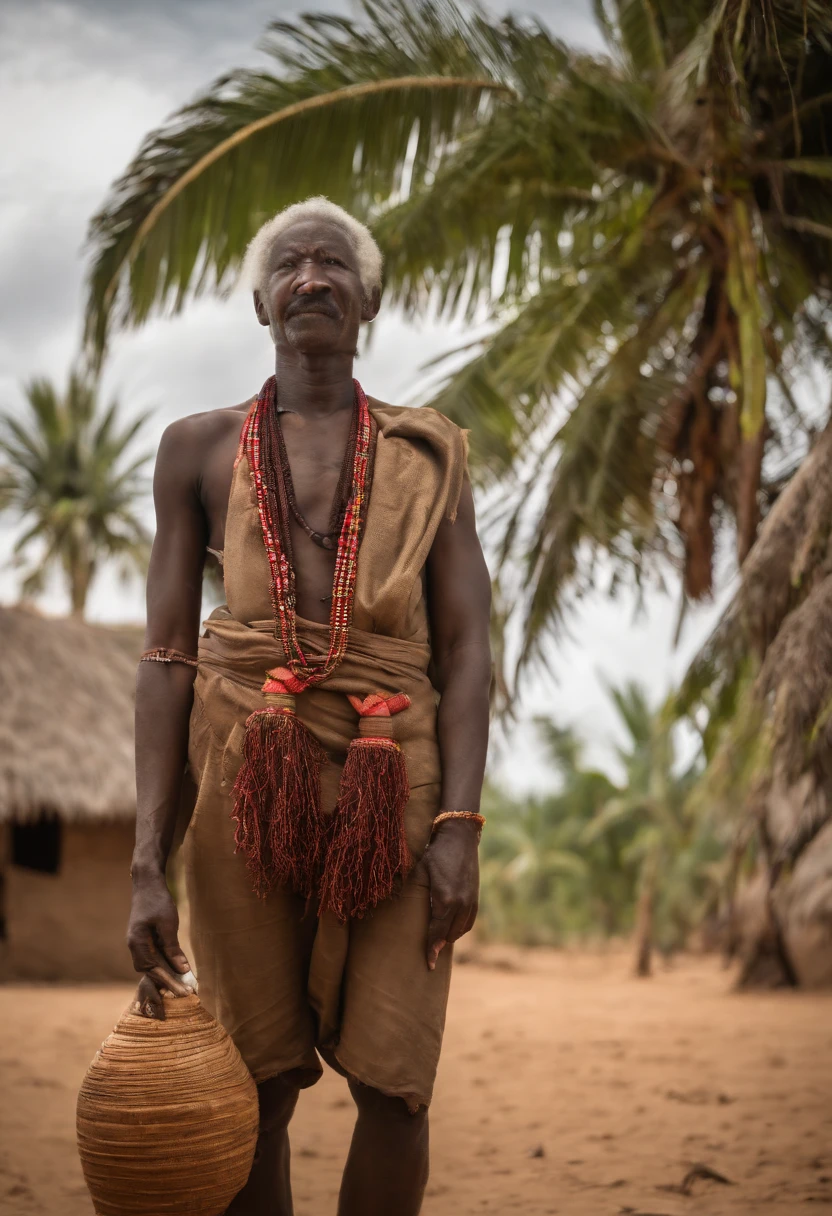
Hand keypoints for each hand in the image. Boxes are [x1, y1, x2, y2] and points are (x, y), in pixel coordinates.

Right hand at [127, 869, 194, 1018]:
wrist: (147, 882)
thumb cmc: (158, 900)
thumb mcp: (168, 923)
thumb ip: (173, 948)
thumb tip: (182, 970)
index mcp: (137, 943)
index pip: (152, 969)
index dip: (168, 982)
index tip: (183, 992)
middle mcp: (135, 945)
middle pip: (150, 971)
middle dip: (167, 982)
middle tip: (186, 993)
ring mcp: (138, 942)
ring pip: (152, 965)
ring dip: (167, 974)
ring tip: (184, 985)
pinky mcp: (144, 938)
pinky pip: (154, 956)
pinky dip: (166, 963)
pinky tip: (178, 968)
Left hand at [423, 819, 479, 970]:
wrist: (459, 838)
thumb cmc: (435, 854)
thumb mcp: (420, 873)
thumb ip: (414, 893)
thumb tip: (396, 907)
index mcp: (445, 900)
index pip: (437, 933)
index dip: (431, 950)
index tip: (428, 964)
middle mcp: (460, 904)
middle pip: (448, 935)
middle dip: (439, 945)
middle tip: (429, 954)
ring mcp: (470, 902)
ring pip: (460, 931)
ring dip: (449, 937)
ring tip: (437, 940)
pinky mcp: (476, 898)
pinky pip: (468, 922)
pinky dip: (459, 928)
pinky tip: (450, 928)